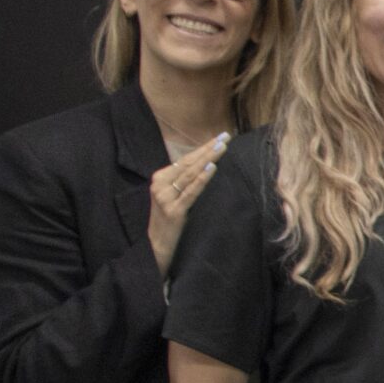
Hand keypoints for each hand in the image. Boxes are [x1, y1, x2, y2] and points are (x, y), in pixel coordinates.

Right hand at [146, 133, 227, 275]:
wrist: (157, 246)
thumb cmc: (170, 220)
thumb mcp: (174, 196)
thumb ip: (184, 181)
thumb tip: (205, 164)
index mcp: (160, 178)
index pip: (185, 159)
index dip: (203, 148)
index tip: (220, 137)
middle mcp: (160, 184)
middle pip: (188, 163)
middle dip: (208, 149)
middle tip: (226, 136)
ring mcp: (165, 197)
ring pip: (190, 174)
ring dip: (208, 159)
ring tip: (222, 147)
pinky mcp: (173, 210)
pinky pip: (191, 192)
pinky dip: (202, 179)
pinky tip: (212, 168)